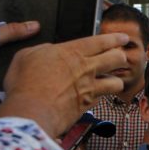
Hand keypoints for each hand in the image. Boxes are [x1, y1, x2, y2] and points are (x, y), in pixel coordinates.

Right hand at [0, 33, 127, 136]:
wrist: (31, 111)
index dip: (116, 38)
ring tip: (111, 80)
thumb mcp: (27, 55)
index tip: (123, 38)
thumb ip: (44, 50)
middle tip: (119, 57)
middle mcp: (86, 69)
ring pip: (117, 82)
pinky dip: (100, 97)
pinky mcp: (88, 105)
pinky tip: (94, 96)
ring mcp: (90, 88)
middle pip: (117, 59)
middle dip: (121, 57)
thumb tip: (50, 51)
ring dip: (115, 80)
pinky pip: (102, 99)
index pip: (102, 41)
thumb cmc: (25, 84)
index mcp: (72, 52)